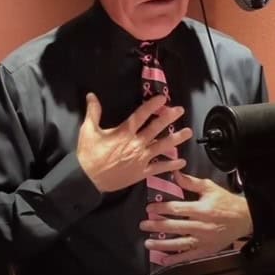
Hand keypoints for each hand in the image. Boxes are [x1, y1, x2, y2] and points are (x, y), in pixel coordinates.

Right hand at [77, 93, 192, 191]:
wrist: (86, 179)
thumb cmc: (88, 154)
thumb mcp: (88, 130)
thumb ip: (93, 111)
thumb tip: (91, 95)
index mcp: (124, 132)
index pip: (141, 115)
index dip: (153, 105)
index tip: (163, 98)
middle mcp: (135, 144)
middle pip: (156, 128)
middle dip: (168, 118)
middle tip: (180, 110)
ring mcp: (140, 159)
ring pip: (161, 147)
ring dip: (176, 139)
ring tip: (188, 132)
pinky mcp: (141, 172)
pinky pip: (159, 168)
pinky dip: (171, 165)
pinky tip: (182, 161)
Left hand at [139, 172, 251, 265]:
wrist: (244, 218)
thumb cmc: (225, 202)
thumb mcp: (209, 187)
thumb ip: (190, 182)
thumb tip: (175, 174)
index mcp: (200, 209)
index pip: (176, 209)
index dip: (161, 209)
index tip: (149, 209)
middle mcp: (200, 226)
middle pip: (174, 226)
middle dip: (156, 226)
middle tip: (143, 225)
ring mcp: (203, 240)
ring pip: (179, 243)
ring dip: (162, 243)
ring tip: (147, 243)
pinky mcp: (206, 250)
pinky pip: (189, 256)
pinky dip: (176, 258)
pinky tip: (163, 259)